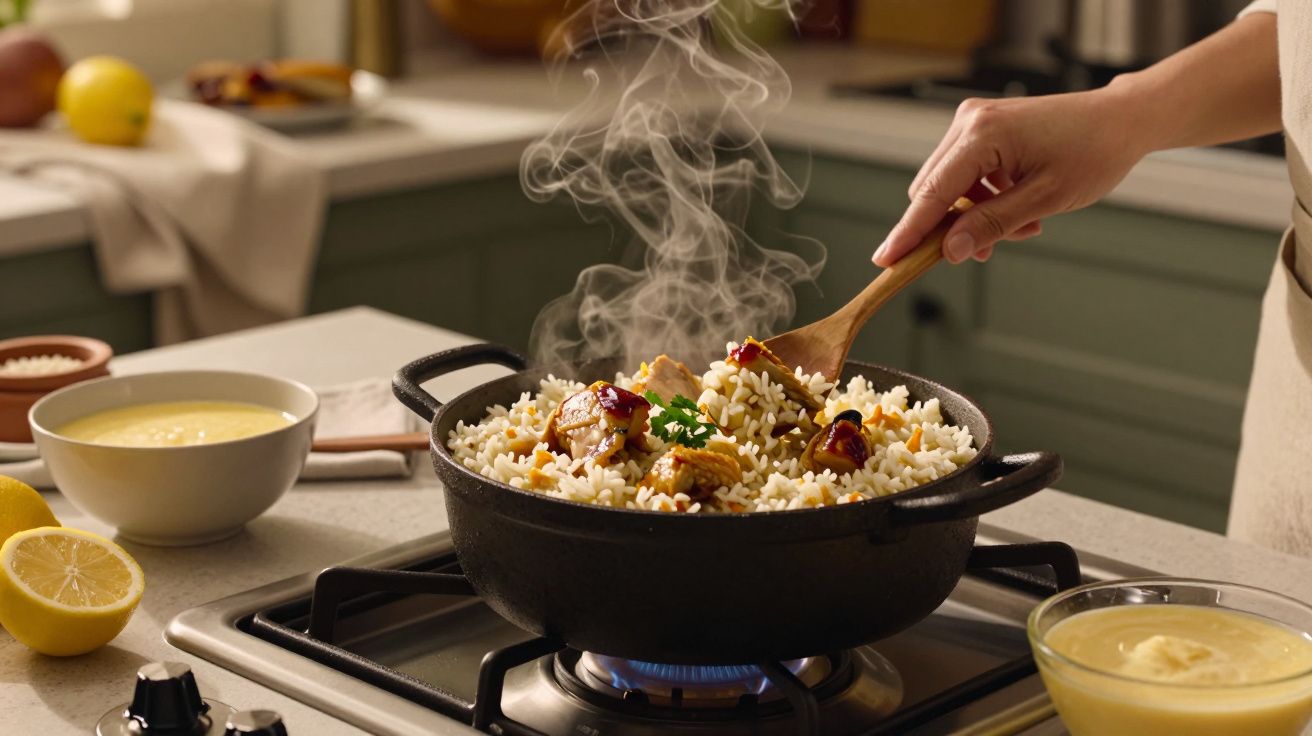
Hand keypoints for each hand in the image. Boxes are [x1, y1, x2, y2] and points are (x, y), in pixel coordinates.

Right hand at [873, 86, 1150, 265]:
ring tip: (1023, 225)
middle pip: (932, 191)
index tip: (884, 261)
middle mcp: (969, 122)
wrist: (1121, 119)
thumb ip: (992, 225)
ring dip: (975, 215)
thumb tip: (950, 251)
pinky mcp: (982, 129)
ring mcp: (973, 123)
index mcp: (982, 135)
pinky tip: (1020, 206)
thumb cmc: (1093, 152)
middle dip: (956, 227)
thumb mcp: (1045, 199)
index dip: (908, 233)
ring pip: (948, 187)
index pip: (931, 194)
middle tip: (991, 249)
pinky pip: (964, 176)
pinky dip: (984, 199)